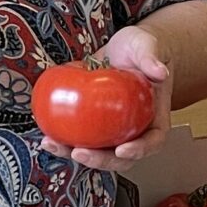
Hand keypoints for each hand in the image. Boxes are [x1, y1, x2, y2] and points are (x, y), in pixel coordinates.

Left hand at [41, 24, 171, 172]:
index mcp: (154, 117)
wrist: (121, 49)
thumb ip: (151, 57)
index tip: (122, 149)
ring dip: (74, 155)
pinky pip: (81, 138)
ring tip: (54, 145)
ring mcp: (112, 130)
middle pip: (121, 156)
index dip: (140, 150)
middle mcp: (134, 129)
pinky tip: (47, 136)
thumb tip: (159, 72)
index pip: (153, 141)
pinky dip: (63, 141)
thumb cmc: (140, 49)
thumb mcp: (146, 45)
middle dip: (100, 160)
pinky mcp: (93, 125)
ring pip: (98, 152)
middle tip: (79, 152)